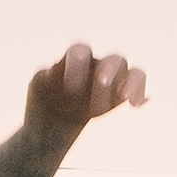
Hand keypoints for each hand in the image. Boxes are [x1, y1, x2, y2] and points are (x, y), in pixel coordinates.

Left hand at [25, 41, 147, 156]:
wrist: (53, 123)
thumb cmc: (45, 101)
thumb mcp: (38, 91)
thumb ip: (43, 81)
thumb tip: (48, 75)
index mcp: (74, 61)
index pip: (80, 53)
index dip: (79, 64)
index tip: (71, 87)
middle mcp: (96, 64)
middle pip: (111, 60)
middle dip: (109, 70)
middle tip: (102, 82)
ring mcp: (112, 77)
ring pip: (128, 70)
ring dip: (129, 82)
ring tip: (125, 97)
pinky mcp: (122, 91)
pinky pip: (137, 85)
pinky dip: (139, 93)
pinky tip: (135, 105)